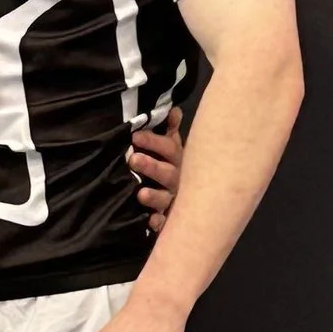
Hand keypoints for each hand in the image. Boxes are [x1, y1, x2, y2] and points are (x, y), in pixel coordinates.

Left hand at [132, 105, 184, 233]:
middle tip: (133, 160)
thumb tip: (174, 110)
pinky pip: (164, 222)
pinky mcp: (169, 218)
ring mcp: (174, 199)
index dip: (152, 141)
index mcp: (178, 159)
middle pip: (165, 172)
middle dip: (150, 166)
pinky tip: (151, 221)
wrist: (199, 198)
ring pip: (164, 198)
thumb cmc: (176, 167)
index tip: (135, 136)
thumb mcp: (174, 147)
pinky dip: (158, 222)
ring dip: (153, 196)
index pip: (167, 148)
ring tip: (141, 194)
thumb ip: (171, 129)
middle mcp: (177, 179)